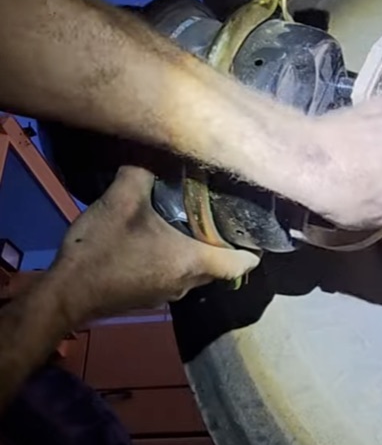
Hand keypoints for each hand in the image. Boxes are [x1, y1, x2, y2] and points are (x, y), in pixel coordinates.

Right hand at [49, 166, 258, 323]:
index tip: (254, 224)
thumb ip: (142, 171)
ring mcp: (168, 293)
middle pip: (222, 264)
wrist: (64, 294)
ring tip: (193, 219)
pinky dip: (178, 259)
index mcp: (193, 261)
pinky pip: (176, 275)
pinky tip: (162, 237)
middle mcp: (188, 282)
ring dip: (199, 250)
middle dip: (225, 241)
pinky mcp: (149, 296)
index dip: (254, 246)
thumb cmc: (101, 249)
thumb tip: (156, 147)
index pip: (244, 263)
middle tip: (221, 210)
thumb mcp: (121, 200)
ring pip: (199, 271)